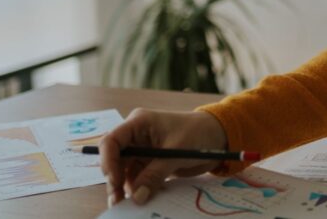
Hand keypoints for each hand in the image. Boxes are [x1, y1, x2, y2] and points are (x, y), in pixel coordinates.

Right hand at [99, 108, 227, 206]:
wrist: (218, 136)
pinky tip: (141, 198)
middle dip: (114, 180)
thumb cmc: (198, 133)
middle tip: (117, 201)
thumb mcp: (176, 152)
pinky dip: (138, 189)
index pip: (111, 141)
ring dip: (125, 188)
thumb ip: (155, 174)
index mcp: (138, 123)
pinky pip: (138, 178)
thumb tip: (137, 197)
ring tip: (128, 204)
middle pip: (115, 160)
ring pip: (124, 172)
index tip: (114, 180)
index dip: (108, 160)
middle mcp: (136, 137)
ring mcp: (143, 151)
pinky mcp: (151, 163)